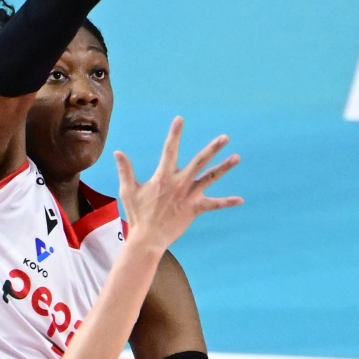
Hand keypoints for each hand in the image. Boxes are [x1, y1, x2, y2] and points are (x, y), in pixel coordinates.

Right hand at [114, 117, 241, 253]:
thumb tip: (118, 152)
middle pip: (199, 161)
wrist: (148, 238)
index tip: (180, 119)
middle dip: (212, 148)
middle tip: (225, 137)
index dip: (174, 134)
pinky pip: (214, 205)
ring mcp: (189, 196)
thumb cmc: (137, 215)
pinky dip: (227, 202)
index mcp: (163, 177)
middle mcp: (179, 183)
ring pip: (210, 178)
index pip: (169, 150)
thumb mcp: (128, 191)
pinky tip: (240, 200)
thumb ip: (125, 170)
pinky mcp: (195, 209)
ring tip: (237, 157)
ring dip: (224, 167)